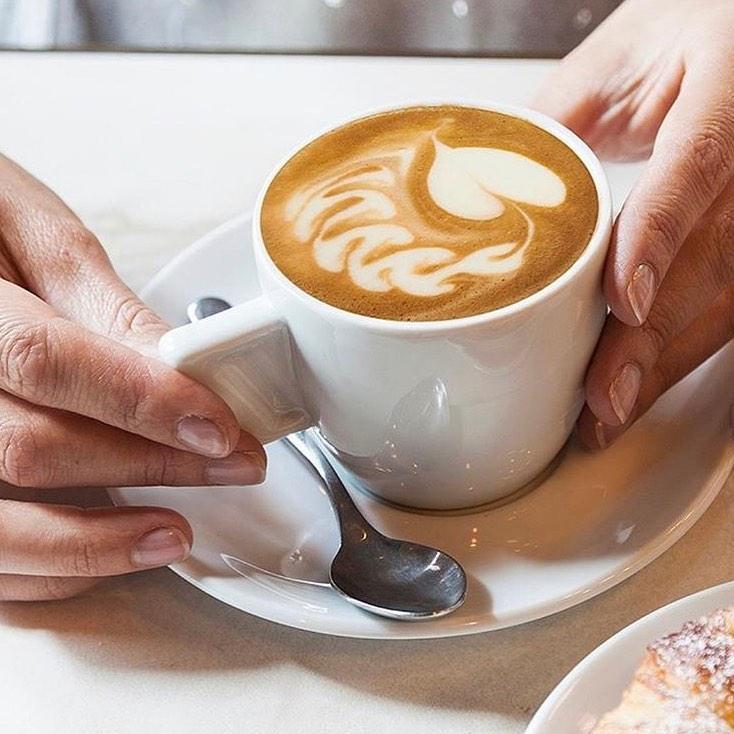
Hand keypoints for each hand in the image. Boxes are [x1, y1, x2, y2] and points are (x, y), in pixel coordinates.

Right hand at [0, 154, 265, 599]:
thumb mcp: (28, 230)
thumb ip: (99, 302)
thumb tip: (178, 364)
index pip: (46, 361)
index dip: (141, 401)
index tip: (221, 426)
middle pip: (32, 448)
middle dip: (149, 464)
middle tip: (233, 464)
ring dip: (96, 543)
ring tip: (177, 535)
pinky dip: (51, 567)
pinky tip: (112, 552)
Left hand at [532, 0, 733, 447]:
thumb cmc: (693, 34)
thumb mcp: (619, 59)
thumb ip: (560, 117)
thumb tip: (484, 183)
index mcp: (725, 93)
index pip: (696, 174)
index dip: (658, 242)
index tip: (622, 303)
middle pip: (710, 262)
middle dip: (651, 341)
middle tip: (601, 400)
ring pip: (723, 298)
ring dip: (663, 365)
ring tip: (607, 415)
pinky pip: (725, 306)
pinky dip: (678, 353)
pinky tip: (640, 386)